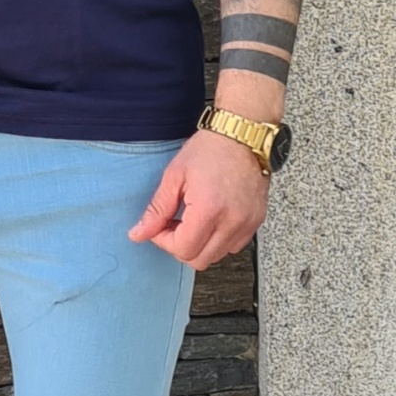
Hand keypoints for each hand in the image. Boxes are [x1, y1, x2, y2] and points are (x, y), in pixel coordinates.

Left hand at [127, 130, 270, 269]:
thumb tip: (139, 233)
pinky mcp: (256, 221)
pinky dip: (220, 241)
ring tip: (194, 220)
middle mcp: (232, 221)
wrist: (242, 135)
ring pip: (217, 256)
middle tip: (175, 224)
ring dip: (201, 245)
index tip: (161, 226)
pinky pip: (235, 246)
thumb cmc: (210, 150)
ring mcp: (247, 223)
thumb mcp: (174, 177)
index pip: (182, 249)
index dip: (165, 242)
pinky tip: (212, 220)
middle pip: (200, 260)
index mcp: (208, 210)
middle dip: (181, 247)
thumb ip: (157, 210)